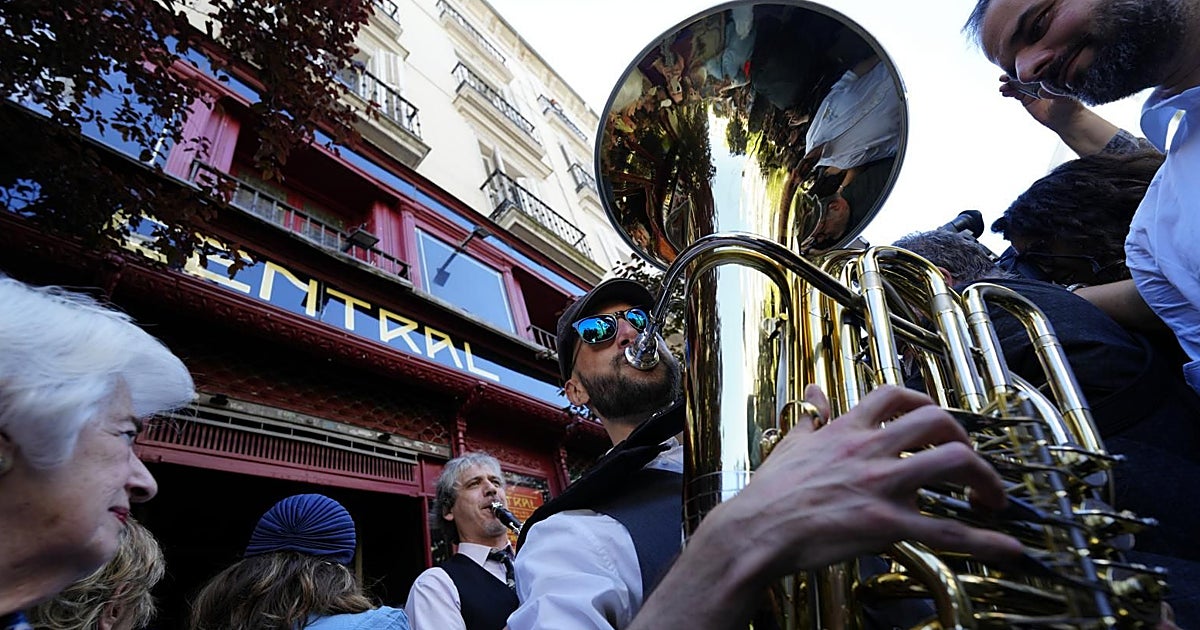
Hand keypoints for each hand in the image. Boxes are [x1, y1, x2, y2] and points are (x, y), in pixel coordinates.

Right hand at [705, 385, 1022, 585]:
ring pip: (953, 463)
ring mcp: (882, 486)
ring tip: (993, 497)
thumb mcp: (791, 444)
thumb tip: (814, 392)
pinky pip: (948, 532)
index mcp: (848, 431)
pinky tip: (1008, 547)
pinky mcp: (886, 524)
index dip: (927, 403)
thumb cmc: (770, 493)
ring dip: (985, 478)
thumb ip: (810, 416)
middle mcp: (871, 451)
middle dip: (965, 438)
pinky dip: (986, 541)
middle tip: (971, 462)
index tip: (938, 421)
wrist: (755, 531)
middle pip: (937, 422)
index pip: (896, 397)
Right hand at [998, 73, 1085, 132]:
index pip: (1033, 69)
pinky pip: (1016, 94)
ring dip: (1008, 85)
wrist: (1065, 120)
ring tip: (1002, 88)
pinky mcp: (1026, 100)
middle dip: (1012, 76)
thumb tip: (1040, 91)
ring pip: (1017, 85)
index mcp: (1047, 76)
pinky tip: (1004, 93)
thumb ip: (1053, 91)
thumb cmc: (1068, 104)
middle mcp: (1038, 81)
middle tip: (1003, 78)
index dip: (1023, 68)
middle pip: (1022, 76)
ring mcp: (1031, 90)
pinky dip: (1009, 93)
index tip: (1015, 68)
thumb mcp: (1062, 95)